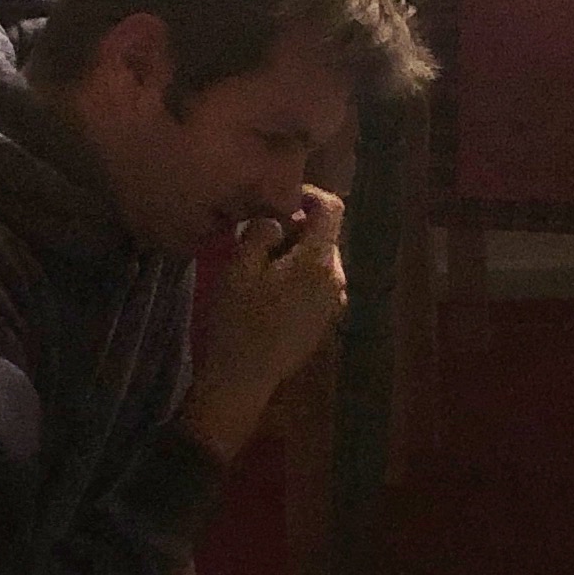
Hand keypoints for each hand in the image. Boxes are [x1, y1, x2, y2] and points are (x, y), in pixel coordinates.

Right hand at [188, 184, 345, 452]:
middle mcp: (336, 279)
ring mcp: (334, 303)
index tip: (276, 202)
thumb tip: (278, 219)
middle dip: (295, 228)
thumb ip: (262, 231)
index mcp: (319, 261)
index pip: (332, 208)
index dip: (307, 195)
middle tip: (256, 238)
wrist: (242, 380)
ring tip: (259, 267)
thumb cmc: (237, 320)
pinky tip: (269, 293)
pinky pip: (317, 284)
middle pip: (325, 235)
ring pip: (320, 260)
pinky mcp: (324, 321)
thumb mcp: (238, 266)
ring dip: (295, 254)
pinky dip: (298, 276)